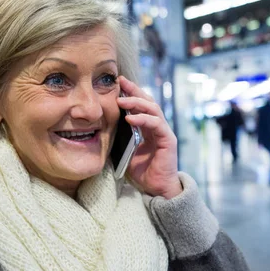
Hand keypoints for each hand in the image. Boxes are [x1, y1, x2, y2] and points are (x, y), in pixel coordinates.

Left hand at [117, 77, 181, 198]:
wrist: (157, 188)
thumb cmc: (142, 171)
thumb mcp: (125, 150)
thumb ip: (120, 136)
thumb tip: (102, 124)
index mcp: (146, 127)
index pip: (140, 104)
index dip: (130, 92)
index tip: (117, 83)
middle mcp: (156, 126)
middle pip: (147, 101)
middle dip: (134, 90)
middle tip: (121, 82)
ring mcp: (163, 132)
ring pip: (153, 109)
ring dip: (137, 102)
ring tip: (122, 100)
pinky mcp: (167, 140)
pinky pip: (156, 124)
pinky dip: (143, 119)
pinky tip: (130, 117)